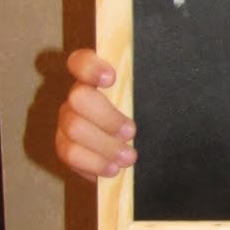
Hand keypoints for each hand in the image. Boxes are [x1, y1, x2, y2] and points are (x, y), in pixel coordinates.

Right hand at [54, 49, 137, 181]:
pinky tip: (112, 168)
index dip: (90, 67)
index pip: (81, 61)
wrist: (132, 152)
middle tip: (131, 132)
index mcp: (96, 78)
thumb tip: (164, 81)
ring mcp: (66, 121)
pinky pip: (70, 154)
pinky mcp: (64, 146)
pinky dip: (93, 163)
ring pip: (74, 128)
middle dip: (106, 117)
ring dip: (104, 145)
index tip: (111, 79)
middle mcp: (77, 96)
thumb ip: (146, 91)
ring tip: (129, 157)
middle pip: (78, 97)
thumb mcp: (147, 103)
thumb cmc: (144, 120)